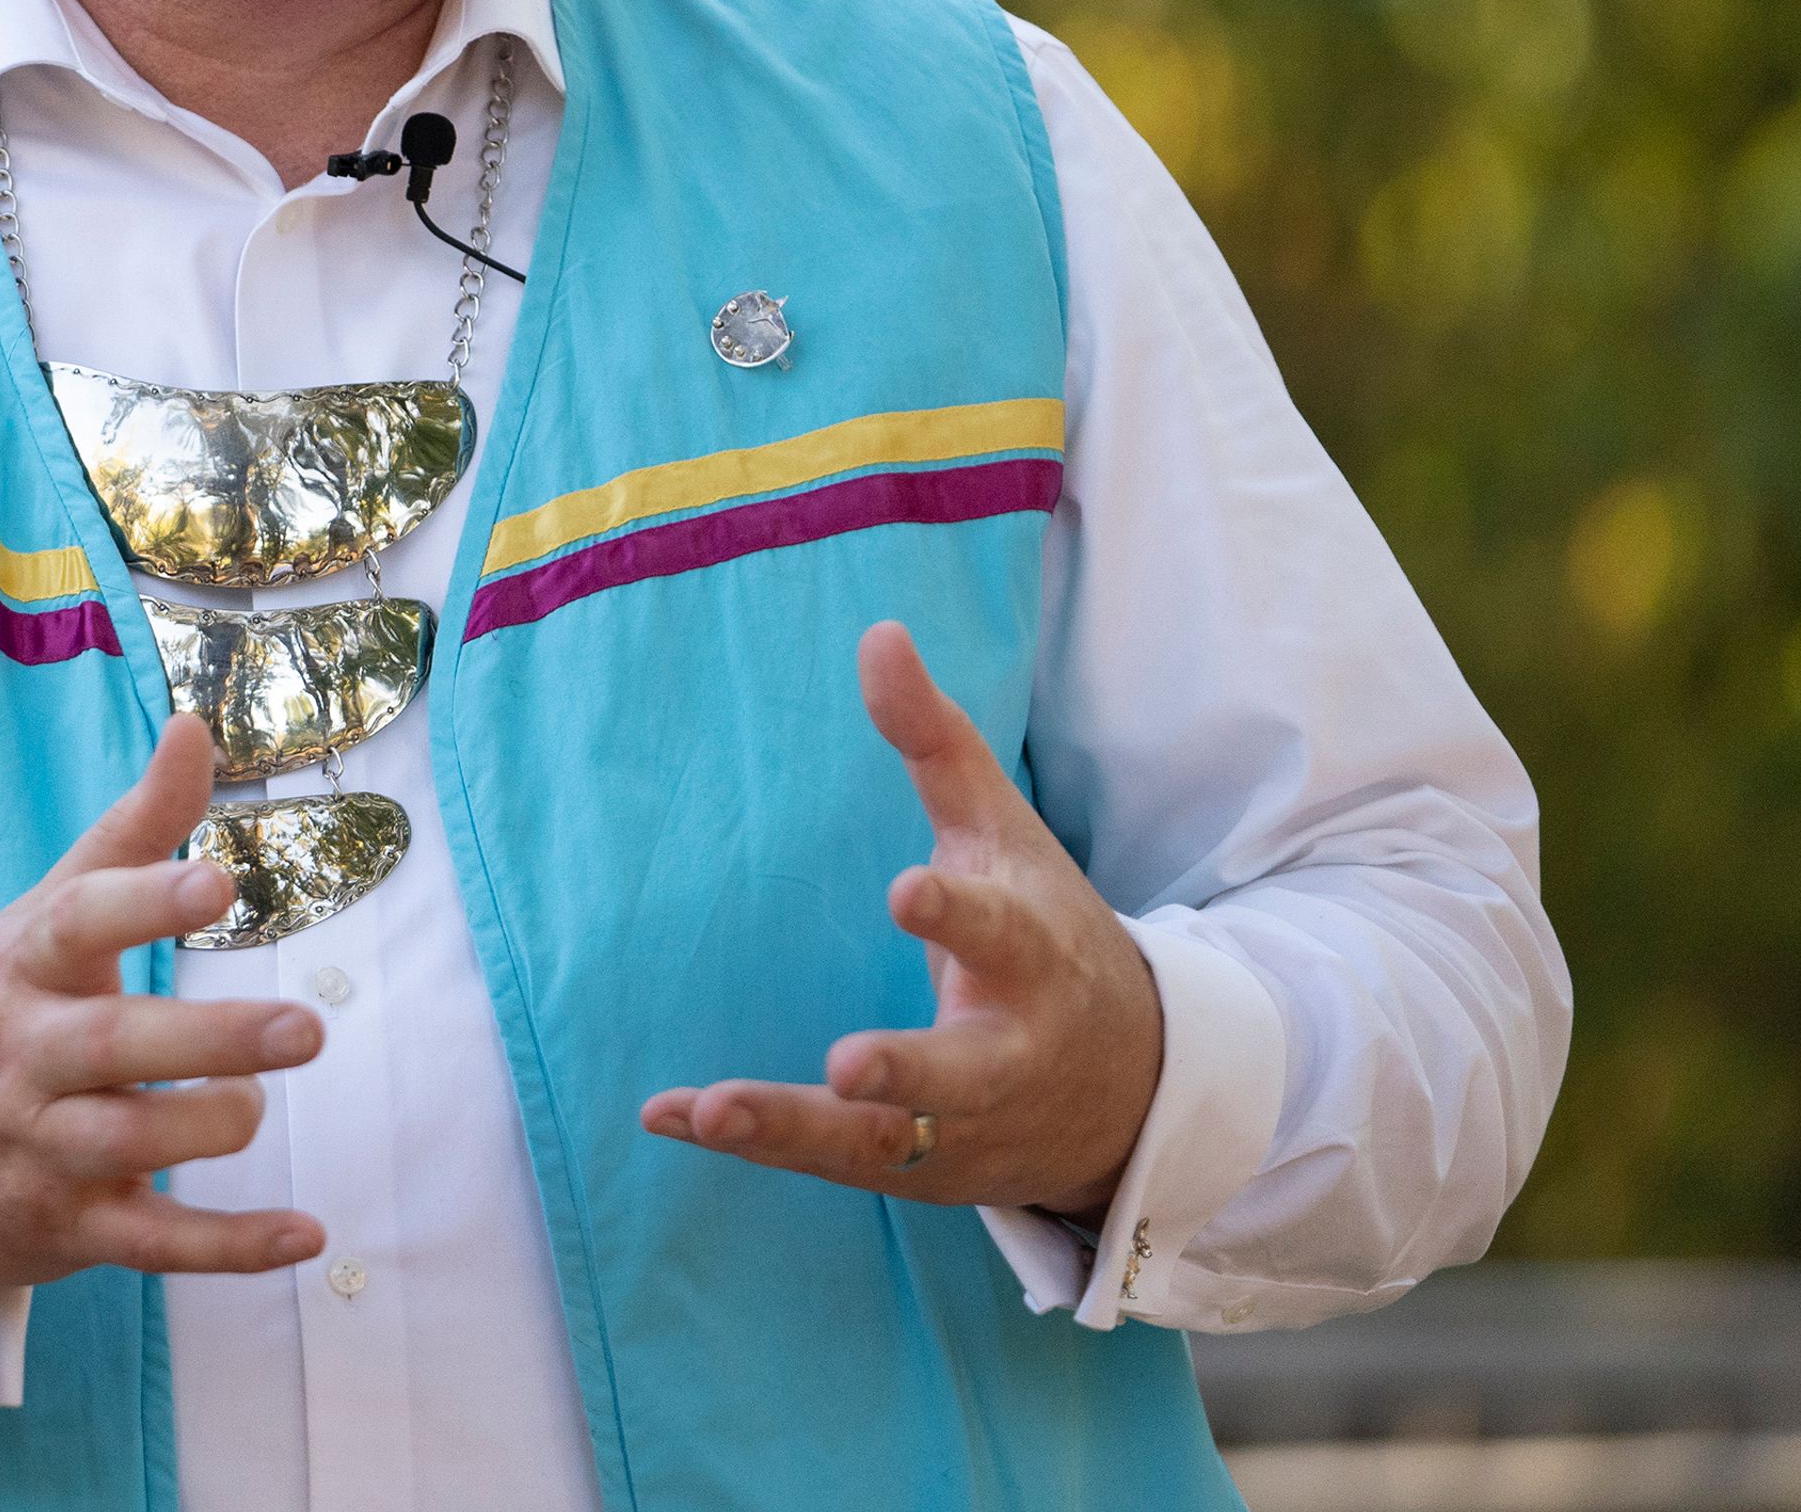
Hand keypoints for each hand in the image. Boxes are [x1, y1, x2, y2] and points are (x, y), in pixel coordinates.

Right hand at [0, 714, 328, 1297]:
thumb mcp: (45, 912)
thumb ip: (133, 827)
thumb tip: (194, 723)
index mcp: (26, 966)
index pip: (81, 924)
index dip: (146, 902)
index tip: (217, 883)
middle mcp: (28, 1057)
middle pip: (115, 1046)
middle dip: (210, 1038)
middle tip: (303, 1028)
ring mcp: (44, 1147)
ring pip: (130, 1144)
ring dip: (208, 1127)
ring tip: (256, 1106)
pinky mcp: (69, 1226)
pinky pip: (155, 1242)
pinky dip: (232, 1246)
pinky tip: (304, 1231)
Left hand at [639, 621, 1160, 1216]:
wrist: (1132, 1089)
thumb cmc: (1049, 932)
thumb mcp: (1002, 834)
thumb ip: (935, 741)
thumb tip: (876, 633)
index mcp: (1031, 955)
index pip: (998, 930)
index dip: (954, 913)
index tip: (908, 889)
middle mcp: (1005, 1051)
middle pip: (958, 1072)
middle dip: (907, 1070)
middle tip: (848, 1063)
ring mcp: (961, 1124)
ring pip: (882, 1140)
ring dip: (797, 1127)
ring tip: (713, 1109)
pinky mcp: (917, 1167)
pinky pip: (828, 1163)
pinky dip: (753, 1144)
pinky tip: (668, 1116)